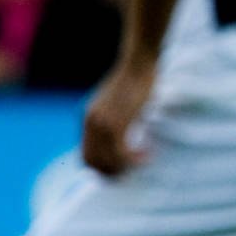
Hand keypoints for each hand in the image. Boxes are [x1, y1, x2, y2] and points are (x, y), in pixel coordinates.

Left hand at [83, 61, 155, 175]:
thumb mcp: (117, 103)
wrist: (138, 63)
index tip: (125, 166)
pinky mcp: (116, 122)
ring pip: (109, 160)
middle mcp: (90, 123)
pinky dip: (135, 158)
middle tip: (136, 167)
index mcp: (87, 120)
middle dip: (116, 172)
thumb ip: (114, 119)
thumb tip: (123, 137)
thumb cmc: (135, 80)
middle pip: (94, 164)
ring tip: (146, 158)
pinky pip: (121, 152)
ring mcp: (102, 123)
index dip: (104, 168)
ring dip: (128, 166)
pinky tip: (149, 153)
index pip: (86, 158)